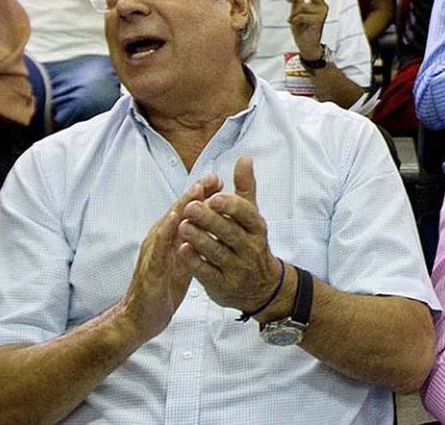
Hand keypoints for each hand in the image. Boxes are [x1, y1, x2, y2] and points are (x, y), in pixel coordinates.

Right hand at [119, 175, 223, 341]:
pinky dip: (166, 233)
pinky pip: (159, 250)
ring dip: (182, 207)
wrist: (140, 319)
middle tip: (211, 176)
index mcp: (169, 239)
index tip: (218, 179)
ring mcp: (153, 254)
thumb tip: (210, 225)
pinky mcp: (151, 271)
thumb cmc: (163, 287)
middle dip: (194, 194)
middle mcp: (159, 242)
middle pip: (178, 212)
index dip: (201, 195)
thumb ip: (194, 241)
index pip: (186, 212)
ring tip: (197, 190)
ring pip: (168, 226)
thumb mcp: (183, 260)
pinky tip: (174, 221)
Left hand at [176, 157, 280, 313]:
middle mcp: (250, 248)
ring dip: (199, 239)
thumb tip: (244, 158)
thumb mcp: (251, 216)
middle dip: (210, 220)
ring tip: (182, 226)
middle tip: (191, 207)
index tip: (214, 196)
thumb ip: (245, 187)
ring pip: (217, 252)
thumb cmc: (250, 243)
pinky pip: (208, 273)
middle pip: (230, 232)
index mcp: (257, 228)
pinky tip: (182, 250)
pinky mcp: (223, 285)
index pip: (246, 214)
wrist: (262, 286)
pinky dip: (195, 262)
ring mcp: (237, 268)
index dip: (231, 205)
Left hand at [289, 0, 329, 58]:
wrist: (307, 45)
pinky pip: (300, 15)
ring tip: (296, 23)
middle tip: (288, 0)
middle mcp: (323, 5)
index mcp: (318, 1)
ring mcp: (322, 12)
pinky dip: (294, 21)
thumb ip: (296, 2)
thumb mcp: (296, 12)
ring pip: (301, 6)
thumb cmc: (302, 28)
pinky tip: (298, 26)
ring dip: (293, 15)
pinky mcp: (319, 20)